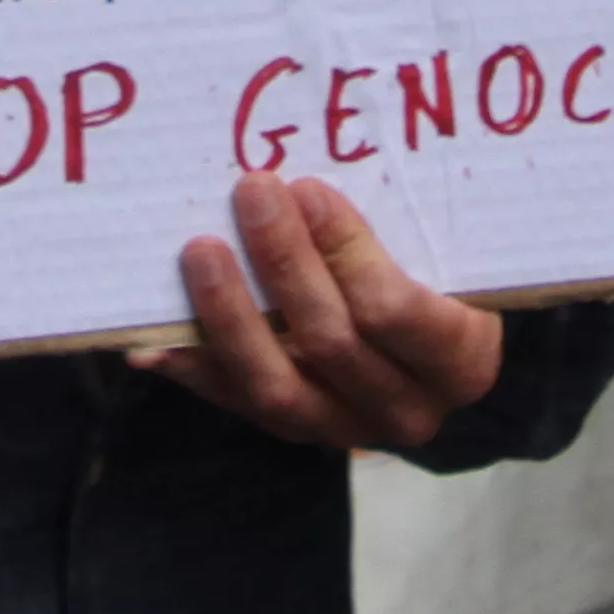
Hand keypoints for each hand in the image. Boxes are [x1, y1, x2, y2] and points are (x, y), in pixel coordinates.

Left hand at [129, 174, 505, 451]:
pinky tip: (152, 334)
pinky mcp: (292, 431)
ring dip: (231, 313)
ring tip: (200, 250)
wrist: (432, 350)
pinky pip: (235, 401)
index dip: (345, 249)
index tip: (307, 188)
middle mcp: (408, 411)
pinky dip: (194, 363)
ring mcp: (344, 430)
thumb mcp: (441, 251)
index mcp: (461, 362)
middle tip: (251, 192)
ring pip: (275, 384)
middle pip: (330, 341)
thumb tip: (308, 183)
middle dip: (284, 261)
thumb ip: (399, 223)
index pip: (394, 312)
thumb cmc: (440, 276)